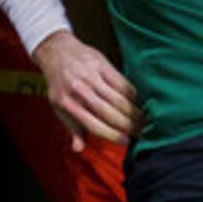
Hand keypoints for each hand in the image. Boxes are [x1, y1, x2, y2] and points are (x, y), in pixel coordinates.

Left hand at [32, 30, 140, 149]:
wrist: (57, 52)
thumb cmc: (60, 85)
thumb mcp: (59, 107)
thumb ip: (72, 128)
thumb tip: (78, 149)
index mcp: (67, 104)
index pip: (93, 124)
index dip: (111, 134)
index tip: (126, 141)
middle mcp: (79, 90)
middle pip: (108, 112)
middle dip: (127, 124)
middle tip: (141, 132)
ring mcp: (91, 76)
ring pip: (117, 98)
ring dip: (134, 111)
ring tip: (144, 120)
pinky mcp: (102, 65)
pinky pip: (122, 82)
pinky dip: (133, 94)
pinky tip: (139, 102)